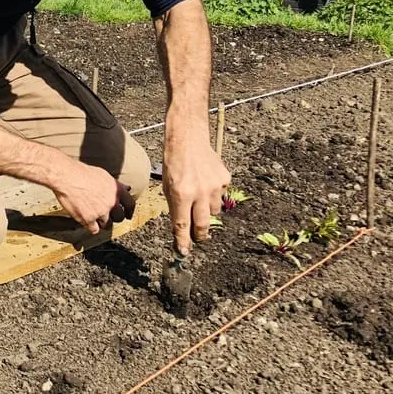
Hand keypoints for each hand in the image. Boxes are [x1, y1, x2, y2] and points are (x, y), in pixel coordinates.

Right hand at [53, 160, 135, 234]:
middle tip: (106, 215)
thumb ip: (116, 185)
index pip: (130, 204)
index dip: (129, 211)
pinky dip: (91, 226)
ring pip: (107, 225)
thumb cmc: (82, 173)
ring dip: (101, 222)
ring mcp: (101, 212)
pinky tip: (86, 221)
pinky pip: (94, 229)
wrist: (66, 176)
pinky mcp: (89, 219)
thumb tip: (127, 188)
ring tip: (93, 216)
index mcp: (116, 190)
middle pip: (119, 217)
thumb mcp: (103, 175)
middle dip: (114, 217)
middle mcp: (111, 202)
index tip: (128, 215)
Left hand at [161, 131, 230, 254]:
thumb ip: (175, 208)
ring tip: (199, 196)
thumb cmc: (174, 164)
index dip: (183, 241)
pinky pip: (221, 196)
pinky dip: (214, 194)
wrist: (188, 141)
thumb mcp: (167, 187)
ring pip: (214, 211)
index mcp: (181, 194)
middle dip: (200, 235)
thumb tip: (181, 230)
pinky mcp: (225, 179)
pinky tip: (206, 182)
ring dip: (206, 210)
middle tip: (198, 238)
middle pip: (203, 225)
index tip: (183, 252)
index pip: (182, 225)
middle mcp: (199, 192)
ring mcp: (214, 186)